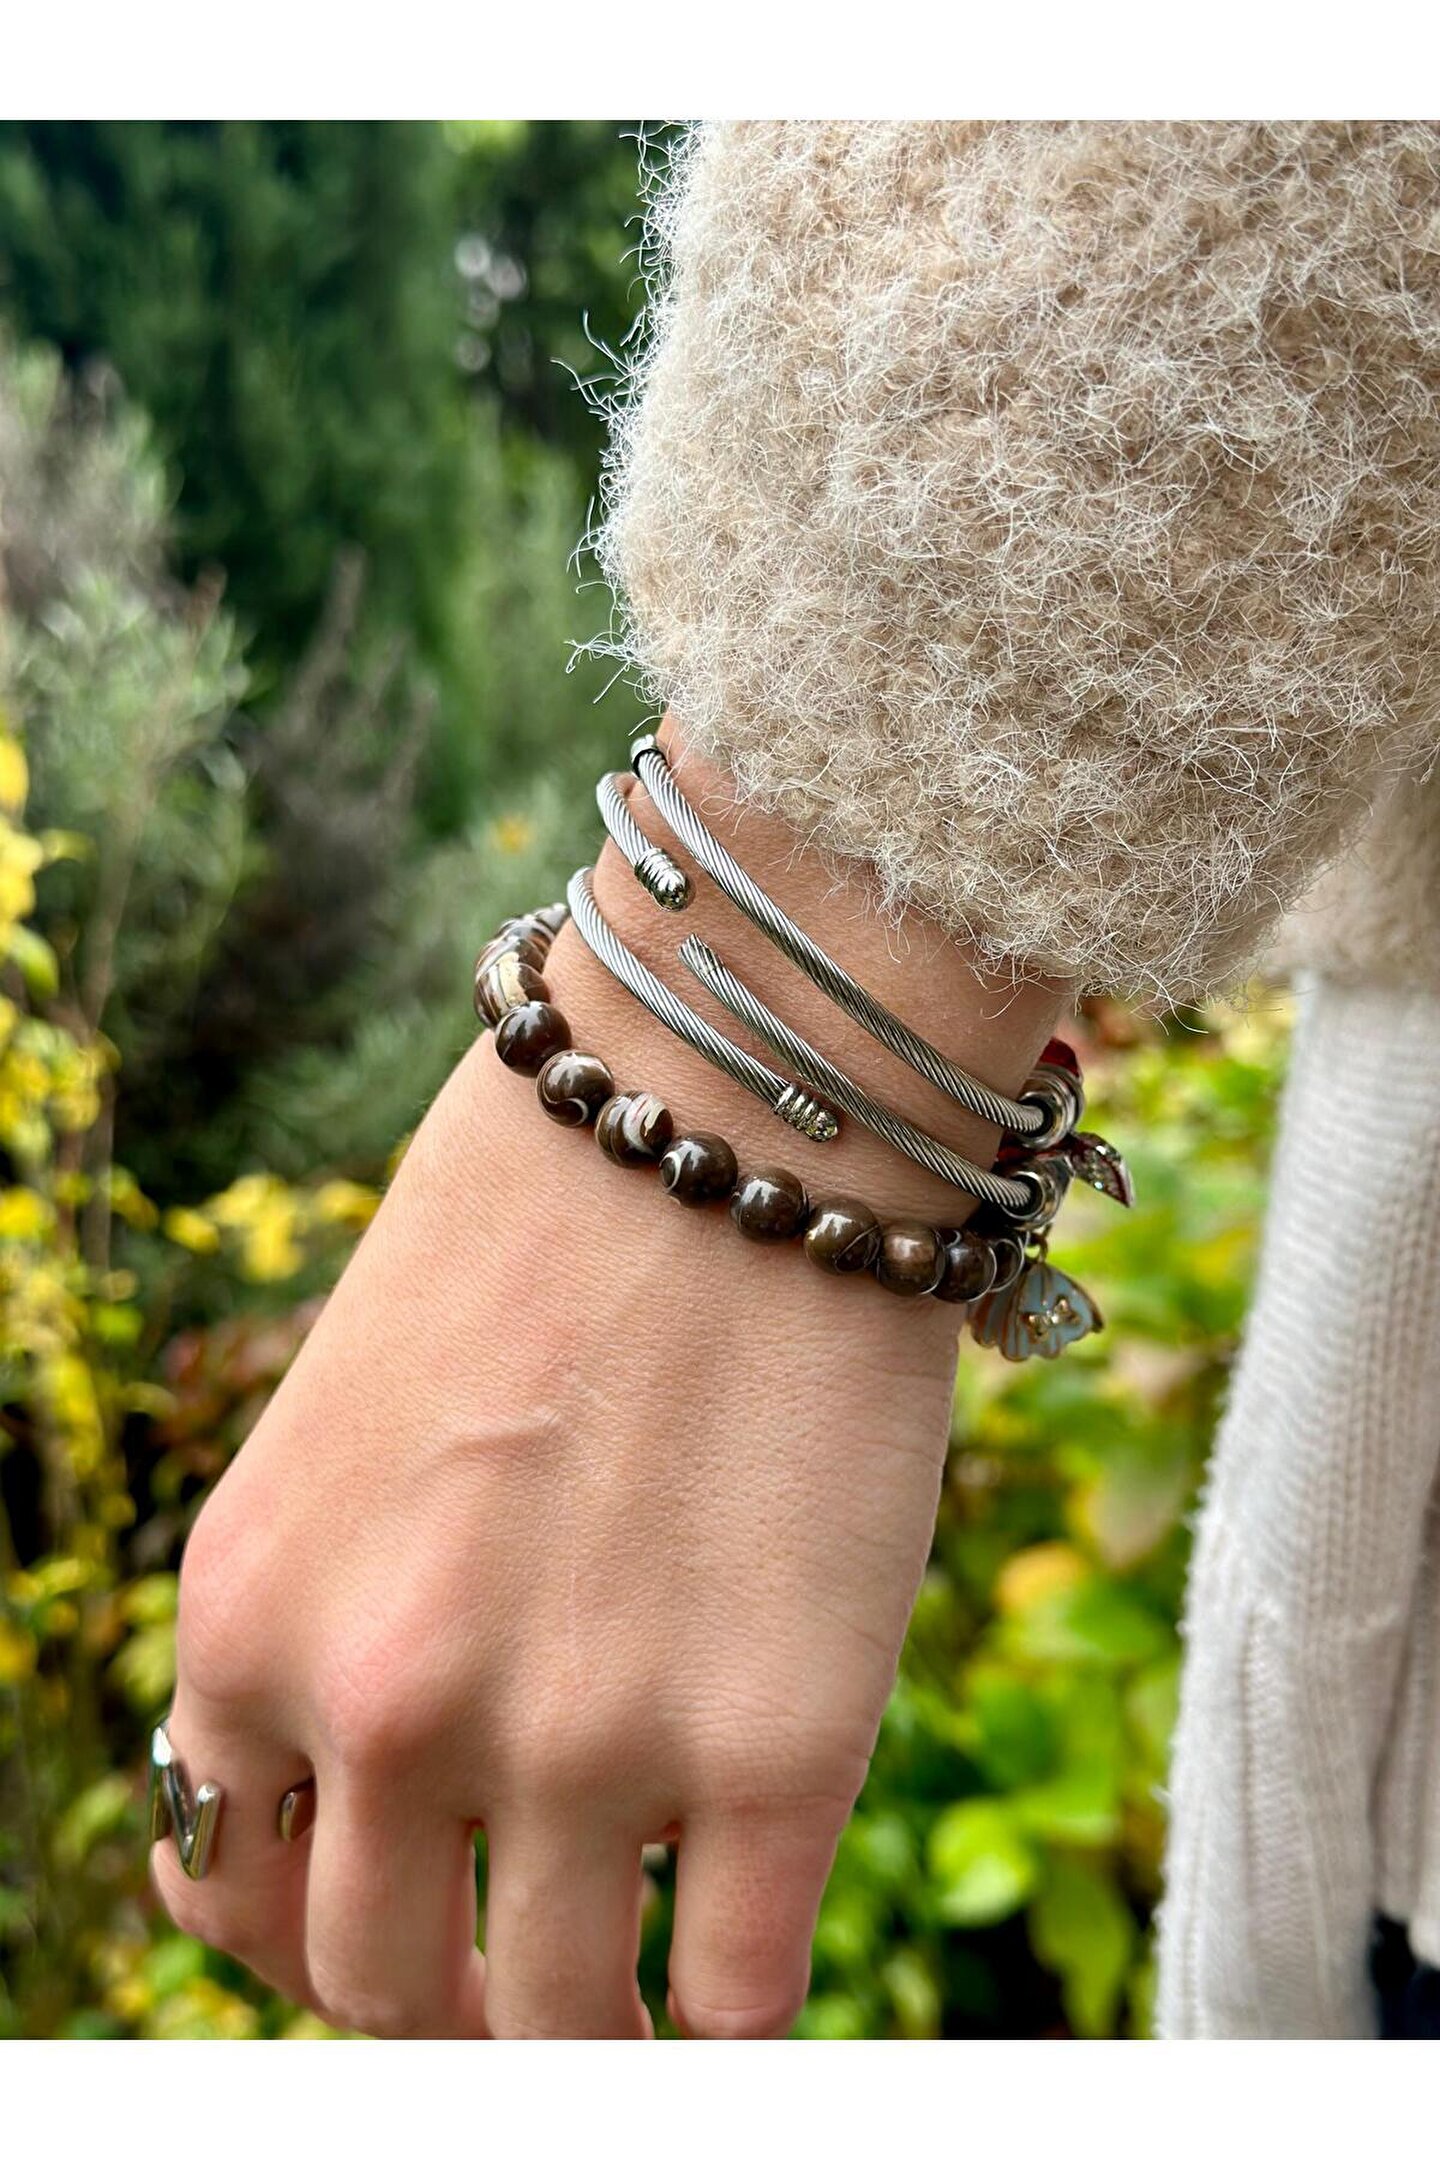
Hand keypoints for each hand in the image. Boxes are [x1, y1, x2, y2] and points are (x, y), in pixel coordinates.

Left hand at [152, 723, 1066, 2037]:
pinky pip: (735, 2002)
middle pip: (377, 1984)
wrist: (746, 1092)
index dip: (311, 1928)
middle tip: (516, 1972)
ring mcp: (582, 1740)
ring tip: (635, 2005)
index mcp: (249, 1605)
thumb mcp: (356, 1422)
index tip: (394, 1923)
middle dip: (443, 1996)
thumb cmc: (553, 1217)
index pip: (227, 1884)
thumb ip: (340, 1611)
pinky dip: (729, 2029)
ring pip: (551, 2024)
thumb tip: (394, 1792)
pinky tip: (739, 1974)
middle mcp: (384, 1700)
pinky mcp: (780, 1748)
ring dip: (588, 2032)